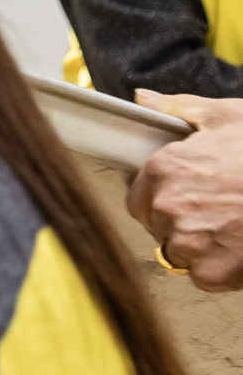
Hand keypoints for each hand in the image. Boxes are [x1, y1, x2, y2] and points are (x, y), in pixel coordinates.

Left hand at [130, 90, 242, 288]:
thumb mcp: (227, 117)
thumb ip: (179, 109)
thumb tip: (143, 98)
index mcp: (164, 169)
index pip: (139, 200)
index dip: (163, 200)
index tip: (189, 198)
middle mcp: (167, 207)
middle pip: (159, 228)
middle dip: (184, 223)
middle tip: (220, 211)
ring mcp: (189, 242)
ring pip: (181, 254)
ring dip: (202, 247)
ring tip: (234, 227)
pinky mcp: (213, 272)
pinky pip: (205, 275)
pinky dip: (223, 268)